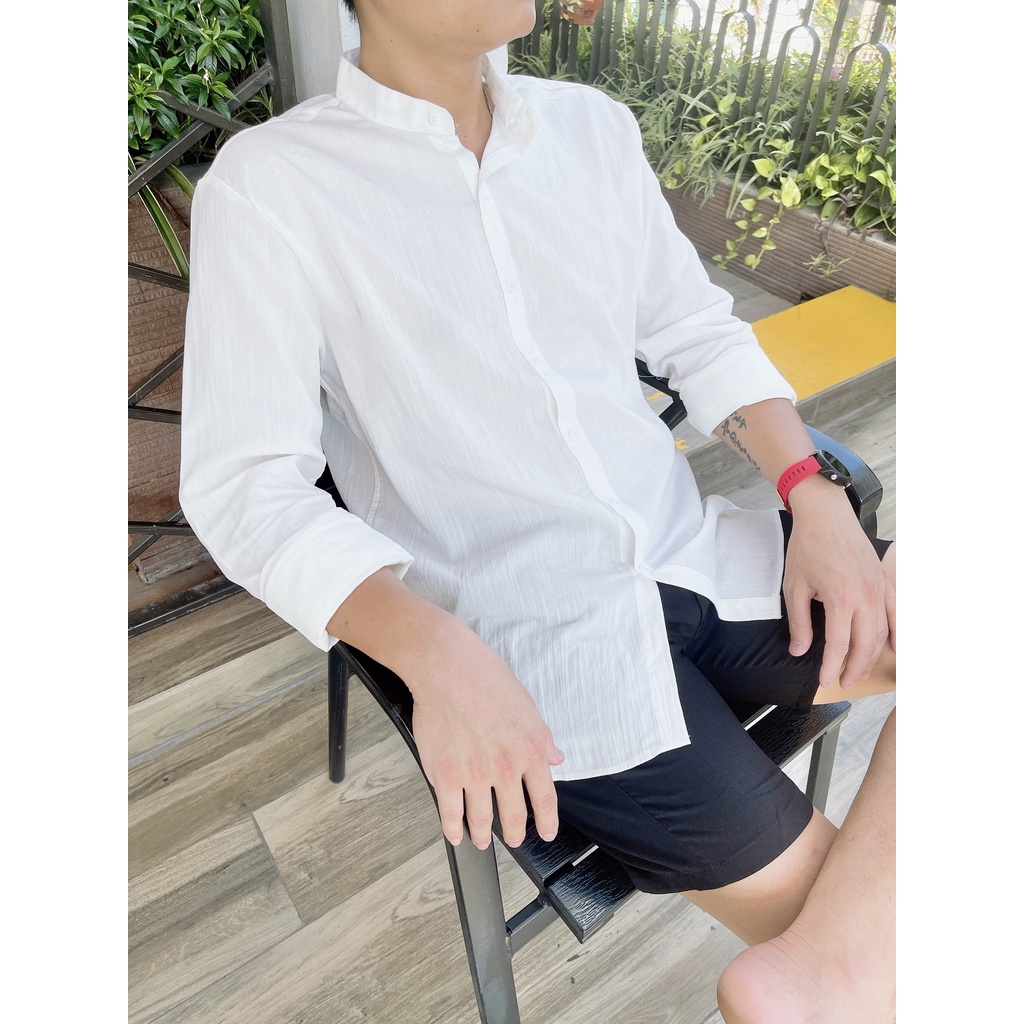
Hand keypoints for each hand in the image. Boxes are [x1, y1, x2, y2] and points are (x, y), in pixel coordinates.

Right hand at [409, 620, 564, 850]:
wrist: (448, 668)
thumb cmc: (486, 678)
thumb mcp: (527, 706)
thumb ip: (542, 737)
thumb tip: (556, 757)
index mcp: (530, 750)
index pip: (544, 798)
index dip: (547, 822)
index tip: (546, 833)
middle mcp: (505, 768)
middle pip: (513, 815)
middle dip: (514, 833)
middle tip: (513, 839)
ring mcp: (474, 775)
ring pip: (481, 819)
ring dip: (482, 835)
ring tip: (481, 840)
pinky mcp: (444, 775)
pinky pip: (450, 813)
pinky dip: (453, 829)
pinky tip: (455, 833)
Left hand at [784, 480, 895, 688]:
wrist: (826, 515)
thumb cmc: (808, 547)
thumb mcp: (795, 586)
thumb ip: (800, 622)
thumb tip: (799, 650)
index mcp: (841, 598)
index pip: (839, 645)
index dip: (832, 667)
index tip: (826, 681)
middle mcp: (866, 596)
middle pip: (866, 644)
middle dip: (855, 667)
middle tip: (844, 682)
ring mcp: (879, 588)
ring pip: (882, 632)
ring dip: (872, 655)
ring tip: (860, 670)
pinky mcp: (885, 581)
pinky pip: (896, 613)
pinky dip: (896, 634)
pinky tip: (893, 649)